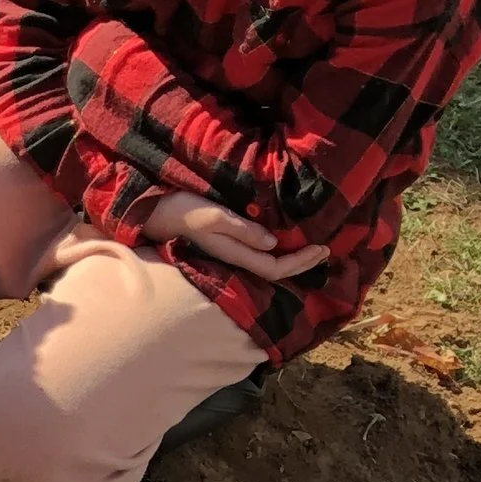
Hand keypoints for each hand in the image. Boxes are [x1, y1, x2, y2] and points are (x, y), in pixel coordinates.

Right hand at [137, 191, 324, 283]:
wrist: (154, 212)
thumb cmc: (183, 211)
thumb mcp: (213, 216)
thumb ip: (241, 230)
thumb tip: (272, 243)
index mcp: (234, 253)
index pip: (275, 267)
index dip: (301, 262)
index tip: (322, 248)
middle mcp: (234, 257)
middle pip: (274, 271)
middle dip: (302, 264)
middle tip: (326, 251)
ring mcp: (230, 252)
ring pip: (267, 264)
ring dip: (291, 259)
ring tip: (311, 250)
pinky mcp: (226, 244)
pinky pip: (259, 253)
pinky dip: (277, 251)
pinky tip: (284, 242)